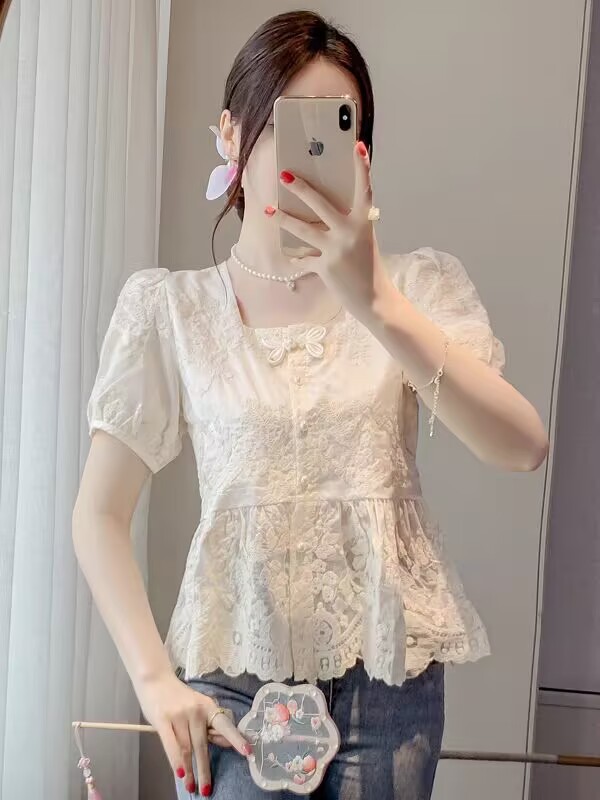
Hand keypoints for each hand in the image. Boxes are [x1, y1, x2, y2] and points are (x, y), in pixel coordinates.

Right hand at [136, 672, 251, 795]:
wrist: (155, 679)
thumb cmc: (179, 697)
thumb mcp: (198, 706)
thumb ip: (208, 724)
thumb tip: (225, 743)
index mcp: (208, 706)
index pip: (225, 725)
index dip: (236, 739)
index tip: (248, 753)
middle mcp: (196, 710)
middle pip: (202, 745)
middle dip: (205, 769)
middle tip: (207, 790)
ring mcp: (179, 714)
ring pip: (186, 748)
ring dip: (189, 771)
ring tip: (191, 787)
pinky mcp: (162, 719)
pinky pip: (171, 744)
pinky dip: (176, 761)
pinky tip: (180, 774)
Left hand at [268, 141, 392, 319]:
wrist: (374, 300)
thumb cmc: (368, 267)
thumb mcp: (364, 240)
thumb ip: (348, 225)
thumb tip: (322, 211)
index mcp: (364, 222)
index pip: (364, 189)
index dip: (361, 167)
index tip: (357, 146)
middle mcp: (349, 233)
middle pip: (320, 204)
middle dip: (300, 189)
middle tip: (284, 175)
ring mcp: (335, 250)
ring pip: (302, 230)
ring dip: (283, 219)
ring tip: (268, 210)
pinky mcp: (325, 267)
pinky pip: (303, 258)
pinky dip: (296, 256)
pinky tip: (286, 253)